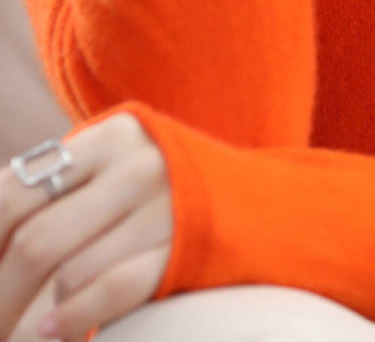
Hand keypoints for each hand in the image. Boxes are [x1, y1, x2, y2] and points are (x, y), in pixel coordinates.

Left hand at [0, 112, 172, 341]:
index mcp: (111, 136)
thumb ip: (61, 182)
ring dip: (33, 320)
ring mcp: (164, 208)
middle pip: (36, 240)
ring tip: (22, 335)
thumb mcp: (120, 164)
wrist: (265, 204)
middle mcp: (137, 165)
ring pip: (69, 273)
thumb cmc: (170, 190)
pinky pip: (110, 291)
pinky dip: (73, 318)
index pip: (13, 192)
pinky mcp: (185, 249)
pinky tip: (55, 334)